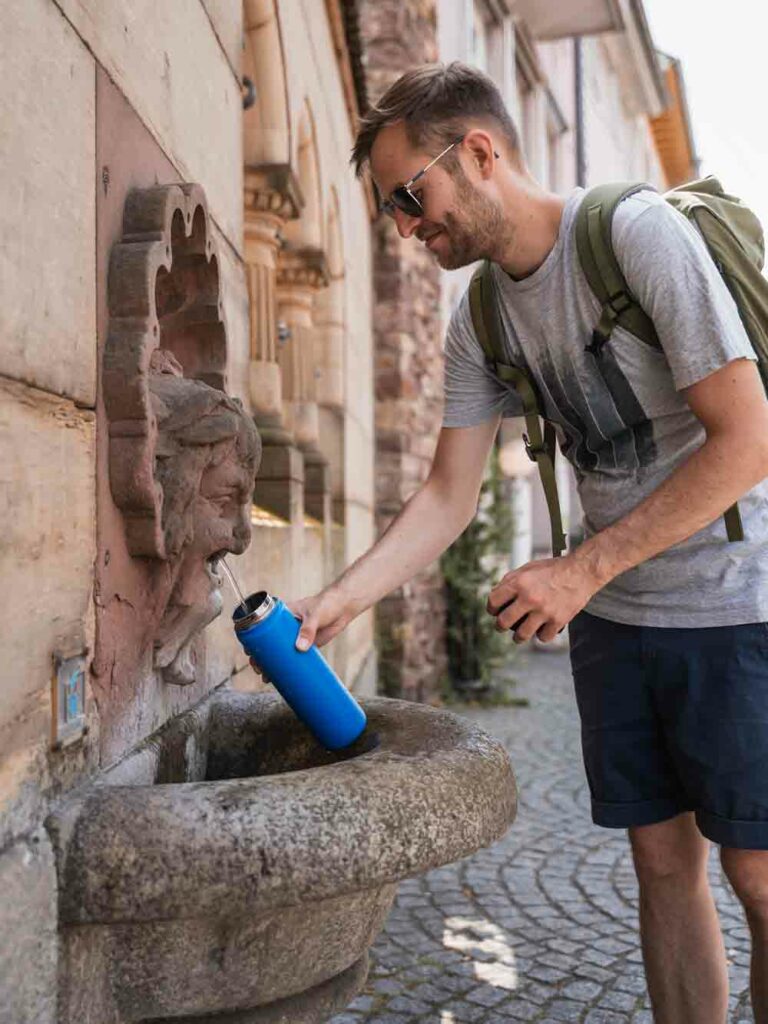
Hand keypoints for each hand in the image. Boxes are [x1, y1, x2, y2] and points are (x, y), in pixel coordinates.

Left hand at [486, 552, 603, 643]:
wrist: (581, 571)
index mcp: (519, 582)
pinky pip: (543, 637)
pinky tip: (542, 629)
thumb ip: (511, 580)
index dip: (491, 608)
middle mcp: (530, 597)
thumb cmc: (553, 569)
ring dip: (518, 637)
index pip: (493, 601)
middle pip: (503, 622)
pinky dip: (541, 635)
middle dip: (500, 626)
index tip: (495, 611)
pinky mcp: (558, 620)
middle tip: (502, 626)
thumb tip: (496, 595)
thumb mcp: (528, 568)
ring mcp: (544, 611)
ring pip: (521, 635)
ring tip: (519, 636)